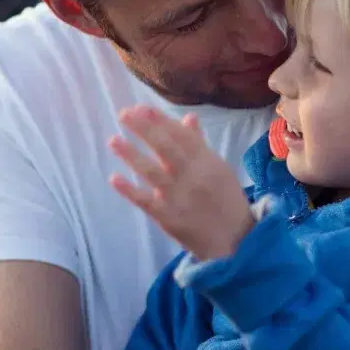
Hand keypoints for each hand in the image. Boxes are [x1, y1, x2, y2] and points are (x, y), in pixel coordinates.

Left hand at [108, 104, 253, 260]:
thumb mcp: (220, 169)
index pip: (182, 135)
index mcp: (208, 162)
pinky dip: (130, 190)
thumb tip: (188, 117)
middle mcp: (193, 176)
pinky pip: (146, 201)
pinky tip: (114, 178)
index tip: (141, 108)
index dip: (161, 120)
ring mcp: (179, 198)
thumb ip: (200, 145)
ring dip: (131, 155)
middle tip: (123, 114)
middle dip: (143, 129)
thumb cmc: (227, 201)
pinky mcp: (169, 218)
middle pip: (165, 147)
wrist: (236, 242)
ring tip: (113, 140)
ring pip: (152, 172)